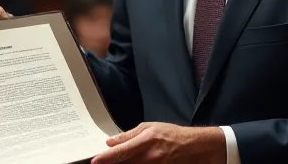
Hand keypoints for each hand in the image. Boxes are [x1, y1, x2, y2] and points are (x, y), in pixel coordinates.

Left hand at [90, 123, 225, 163]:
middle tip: (102, 162)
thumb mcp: (148, 127)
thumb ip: (128, 136)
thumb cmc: (170, 134)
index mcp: (146, 140)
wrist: (192, 146)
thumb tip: (110, 142)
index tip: (95, 161)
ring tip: (116, 162)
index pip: (121, 151)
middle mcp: (150, 156)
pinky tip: (129, 163)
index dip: (106, 158)